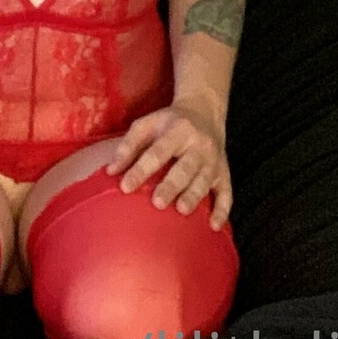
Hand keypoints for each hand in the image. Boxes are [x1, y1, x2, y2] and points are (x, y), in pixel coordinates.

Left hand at [105, 97, 232, 230]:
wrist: (205, 112)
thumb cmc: (169, 123)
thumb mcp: (147, 124)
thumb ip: (128, 146)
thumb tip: (110, 171)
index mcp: (177, 130)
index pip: (158, 151)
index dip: (141, 169)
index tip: (124, 187)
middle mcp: (199, 144)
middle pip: (185, 167)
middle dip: (172, 185)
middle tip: (158, 203)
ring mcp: (214, 160)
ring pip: (205, 180)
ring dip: (194, 196)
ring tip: (182, 211)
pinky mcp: (224, 173)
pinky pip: (226, 193)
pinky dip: (222, 210)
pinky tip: (214, 226)